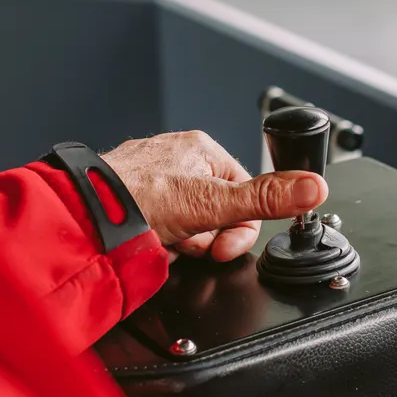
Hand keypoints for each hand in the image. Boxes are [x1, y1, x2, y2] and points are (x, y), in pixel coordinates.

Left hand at [101, 130, 326, 261]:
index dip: (238, 228)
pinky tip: (147, 242)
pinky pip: (159, 226)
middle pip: (216, 211)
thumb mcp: (212, 204)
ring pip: (188, 223)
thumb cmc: (136, 200)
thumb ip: (265, 198)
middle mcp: (176, 157)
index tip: (223, 247)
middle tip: (188, 244)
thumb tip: (314, 186)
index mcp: (201, 148)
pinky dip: (157, 240)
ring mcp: (151, 178)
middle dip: (206, 237)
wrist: (82, 218)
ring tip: (162, 241)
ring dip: (181, 241)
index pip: (244, 192)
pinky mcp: (132, 200)